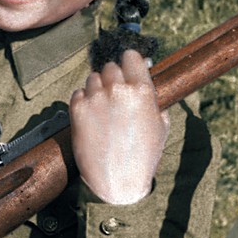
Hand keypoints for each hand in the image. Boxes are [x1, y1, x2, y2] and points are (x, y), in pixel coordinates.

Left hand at [70, 50, 169, 204]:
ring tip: (103, 110)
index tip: (127, 68)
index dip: (128, 62)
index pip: (130, 56)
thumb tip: (145, 69)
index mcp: (141, 91)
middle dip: (112, 79)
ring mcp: (95, 98)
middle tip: (115, 96)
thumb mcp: (160, 123)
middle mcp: (117, 90)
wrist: (117, 182)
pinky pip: (78, 92)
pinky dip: (83, 101)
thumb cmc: (143, 155)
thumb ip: (152, 94)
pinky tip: (92, 118)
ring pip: (92, 78)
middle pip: (110, 66)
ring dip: (97, 89)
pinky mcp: (77, 109)